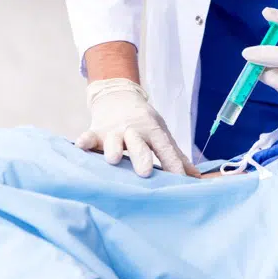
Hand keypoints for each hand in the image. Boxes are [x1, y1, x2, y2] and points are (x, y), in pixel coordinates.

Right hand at [76, 78, 199, 177]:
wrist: (118, 98)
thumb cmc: (144, 123)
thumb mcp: (161, 135)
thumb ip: (175, 156)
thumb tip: (196, 177)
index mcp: (153, 133)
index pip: (165, 150)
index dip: (173, 164)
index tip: (180, 180)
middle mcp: (134, 132)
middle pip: (139, 145)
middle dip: (141, 157)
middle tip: (145, 172)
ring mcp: (114, 132)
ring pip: (113, 141)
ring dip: (113, 149)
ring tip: (113, 159)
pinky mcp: (96, 132)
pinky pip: (90, 137)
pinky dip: (85, 141)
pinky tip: (81, 146)